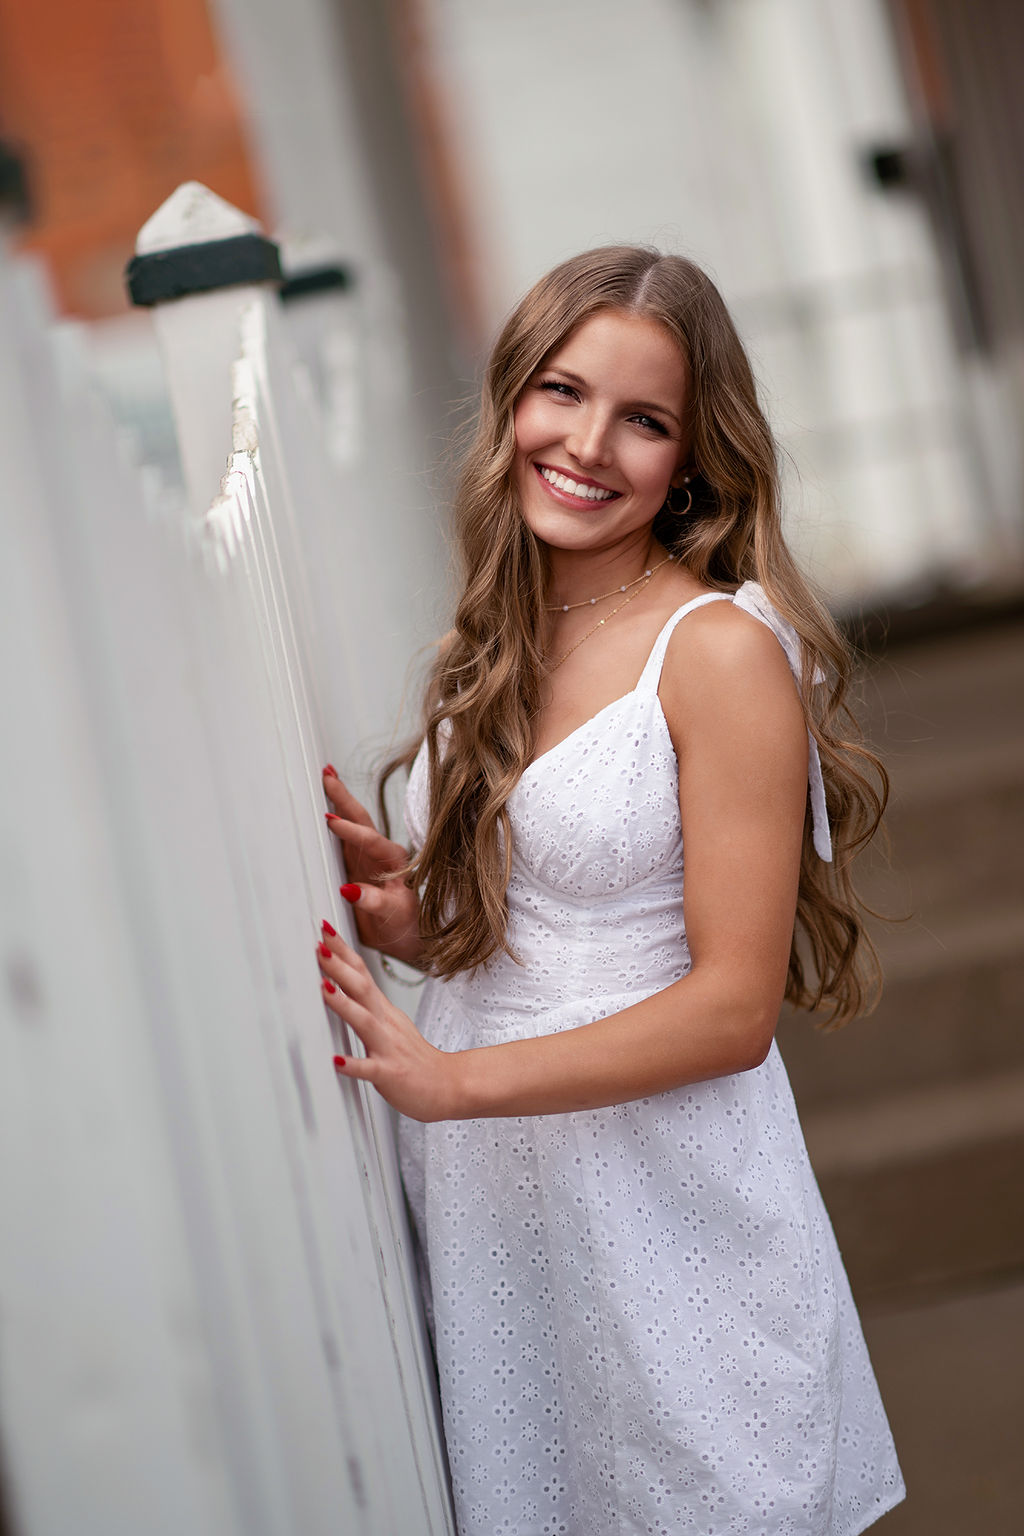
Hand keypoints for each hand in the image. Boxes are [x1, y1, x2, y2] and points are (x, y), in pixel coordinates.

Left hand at [317, 931, 458, 1120]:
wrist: (449, 1086)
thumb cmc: (415, 1059)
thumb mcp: (389, 1025)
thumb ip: (365, 1007)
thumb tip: (340, 988)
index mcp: (384, 1011)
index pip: (363, 972)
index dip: (344, 951)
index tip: (325, 929)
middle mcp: (386, 1024)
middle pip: (362, 987)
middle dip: (339, 965)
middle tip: (319, 945)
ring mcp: (388, 1048)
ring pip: (364, 1021)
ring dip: (343, 1003)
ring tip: (323, 987)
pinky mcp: (389, 1074)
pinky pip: (369, 1069)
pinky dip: (352, 1064)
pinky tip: (336, 1061)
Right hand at [322, 766, 422, 964]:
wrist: (405, 936)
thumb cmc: (405, 926)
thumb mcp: (395, 916)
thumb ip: (377, 903)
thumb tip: (353, 890)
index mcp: (394, 861)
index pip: (371, 840)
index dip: (351, 831)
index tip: (332, 821)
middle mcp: (379, 853)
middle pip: (360, 819)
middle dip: (342, 796)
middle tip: (326, 774)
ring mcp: (365, 857)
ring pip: (349, 824)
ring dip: (336, 801)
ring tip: (323, 778)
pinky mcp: (352, 865)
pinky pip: (338, 840)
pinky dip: (328, 822)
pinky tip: (316, 810)